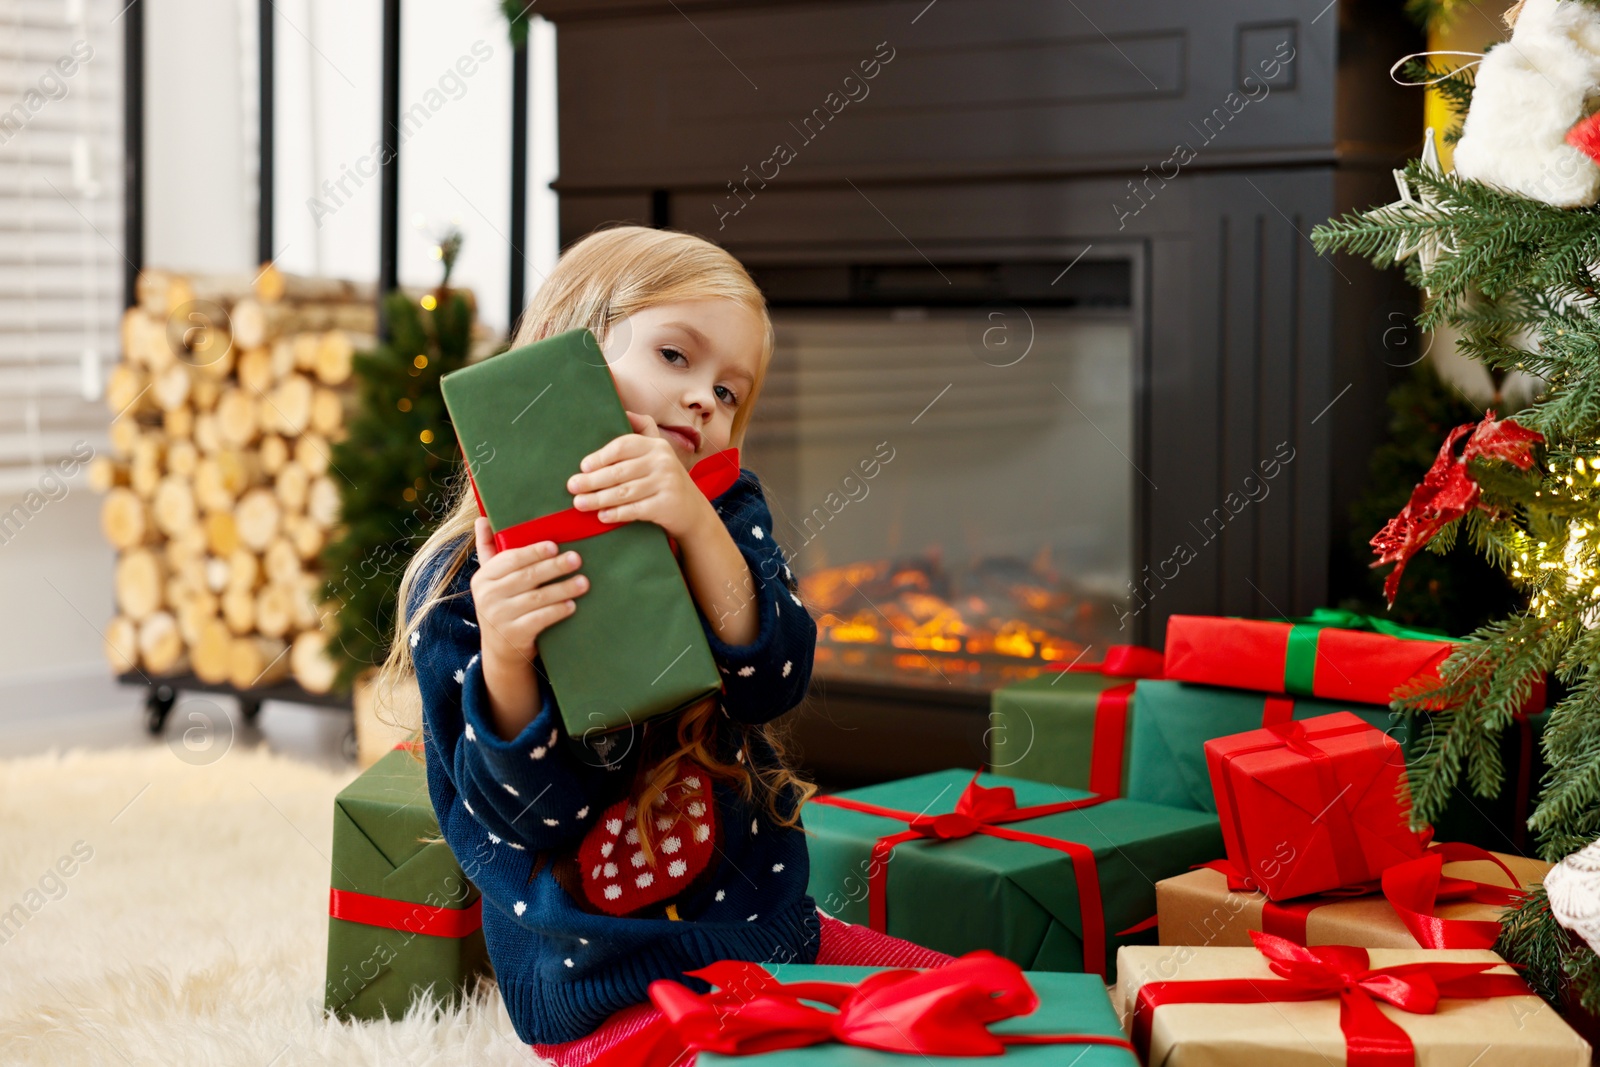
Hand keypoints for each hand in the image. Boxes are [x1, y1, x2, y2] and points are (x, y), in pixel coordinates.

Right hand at [470, 517, 588, 664]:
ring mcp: (499, 617)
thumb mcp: (492, 579)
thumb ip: (489, 549)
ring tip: (583, 582)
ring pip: (537, 598)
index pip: (510, 559)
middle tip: (576, 559)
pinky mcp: (514, 635)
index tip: (554, 546)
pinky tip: (572, 605)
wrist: (501, 649)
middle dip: (554, 567)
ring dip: (563, 588)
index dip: (533, 551)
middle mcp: (487, 596)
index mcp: (483, 577)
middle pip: (527, 576)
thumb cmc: (502, 604)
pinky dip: (557, 611)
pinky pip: (540, 619)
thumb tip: (481, 519)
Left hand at [566, 410, 713, 539]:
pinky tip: (602, 516)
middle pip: (620, 471)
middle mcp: (663, 461)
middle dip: (592, 480)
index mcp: (656, 445)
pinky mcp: (667, 505)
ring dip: (599, 499)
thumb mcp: (659, 451)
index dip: (601, 456)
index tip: (583, 467)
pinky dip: (617, 513)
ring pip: (625, 492)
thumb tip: (624, 411)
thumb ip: (643, 429)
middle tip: (573, 487)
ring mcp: (666, 483)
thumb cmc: (665, 478)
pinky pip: (636, 509)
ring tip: (580, 503)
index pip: (623, 446)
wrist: (692, 510)